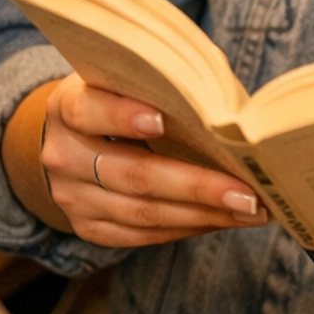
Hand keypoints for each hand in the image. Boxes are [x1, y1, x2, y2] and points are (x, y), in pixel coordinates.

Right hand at [3, 75, 269, 248]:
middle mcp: (63, 155)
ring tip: (249, 210)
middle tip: (246, 191)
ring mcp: (72, 197)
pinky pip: (140, 235)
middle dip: (196, 186)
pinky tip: (222, 219)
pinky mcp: (87, 227)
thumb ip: (161, 83)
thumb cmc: (119, 96)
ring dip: (202, 215)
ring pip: (141, 213)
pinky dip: (186, 228)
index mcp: (67, 106)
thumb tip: (225, 106)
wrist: (71, 137)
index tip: (160, 120)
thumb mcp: (125, 78)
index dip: (121, 115)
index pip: (88, 110)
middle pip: (132, 174)